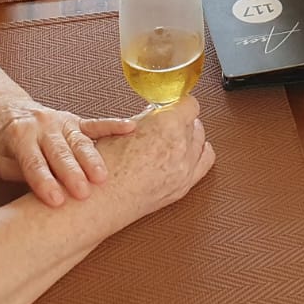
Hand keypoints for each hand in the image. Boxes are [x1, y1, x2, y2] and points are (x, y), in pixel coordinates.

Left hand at [0, 94, 135, 206]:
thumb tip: (46, 191)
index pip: (34, 163)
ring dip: (92, 159)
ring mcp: (61, 122)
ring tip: (104, 177)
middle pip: (60, 152)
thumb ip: (22, 172)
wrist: (2, 108)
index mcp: (20, 136)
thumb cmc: (1, 140)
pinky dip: (114, 126)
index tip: (56, 200)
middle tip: (83, 193)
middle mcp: (43, 126)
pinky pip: (96, 124)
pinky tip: (131, 128)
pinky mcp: (75, 121)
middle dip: (72, 173)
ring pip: (79, 141)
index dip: (44, 182)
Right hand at [98, 96, 214, 224]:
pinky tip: (185, 152)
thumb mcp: (122, 128)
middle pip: (194, 122)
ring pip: (200, 141)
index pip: (189, 103)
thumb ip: (146, 117)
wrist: (100, 202)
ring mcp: (185, 169)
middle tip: (165, 122)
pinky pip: (203, 162)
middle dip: (181, 119)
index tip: (171, 103)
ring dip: (189, 136)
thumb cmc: (105, 168)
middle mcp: (180, 146)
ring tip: (171, 137)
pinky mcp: (184, 186)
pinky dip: (197, 154)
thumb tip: (155, 112)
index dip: (178, 101)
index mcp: (167, 125)